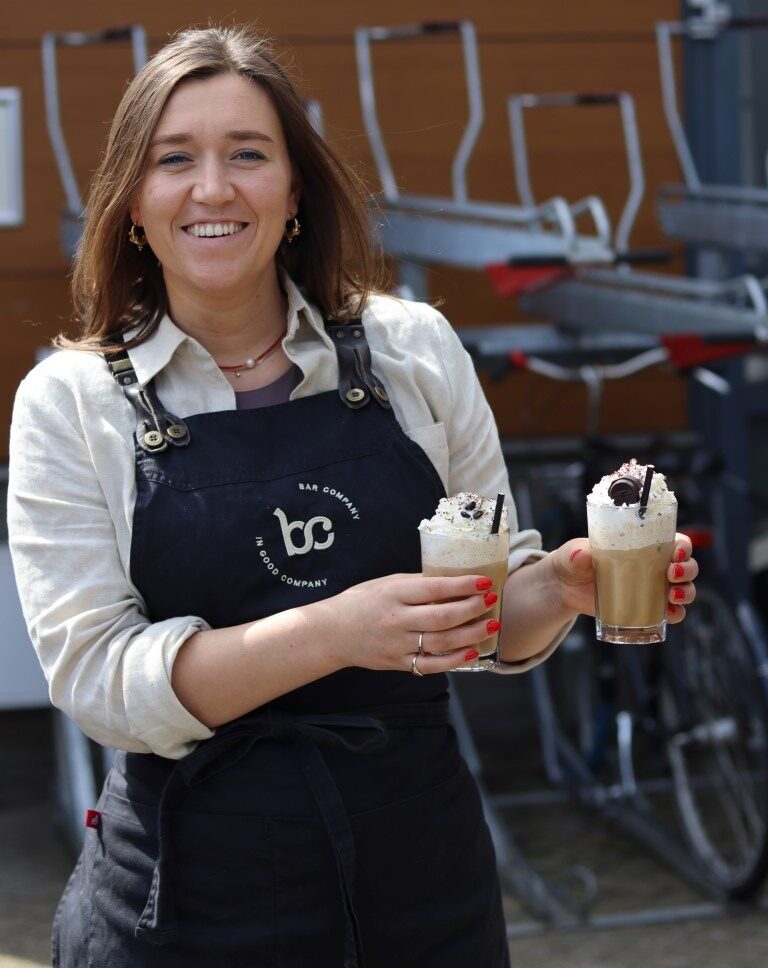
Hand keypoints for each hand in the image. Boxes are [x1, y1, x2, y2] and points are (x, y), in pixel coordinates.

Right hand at [325, 572, 500, 673]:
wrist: (333, 632)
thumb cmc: (361, 601)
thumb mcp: (386, 583)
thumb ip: (417, 583)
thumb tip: (453, 580)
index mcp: (394, 594)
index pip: (434, 588)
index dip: (462, 585)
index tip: (484, 581)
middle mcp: (396, 620)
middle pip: (443, 617)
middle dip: (473, 609)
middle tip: (492, 601)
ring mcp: (398, 644)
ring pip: (442, 642)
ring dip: (471, 634)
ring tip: (492, 625)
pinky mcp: (399, 663)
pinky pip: (432, 665)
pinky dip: (454, 660)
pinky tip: (472, 651)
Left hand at [549, 534, 698, 622]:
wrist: (566, 590)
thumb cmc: (573, 562)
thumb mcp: (572, 554)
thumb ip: (576, 553)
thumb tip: (581, 555)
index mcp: (644, 544)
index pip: (675, 541)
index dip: (683, 545)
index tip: (676, 551)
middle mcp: (655, 565)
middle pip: (687, 566)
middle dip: (688, 570)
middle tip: (672, 574)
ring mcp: (654, 588)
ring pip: (685, 589)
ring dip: (686, 593)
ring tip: (672, 595)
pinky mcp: (647, 608)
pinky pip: (672, 614)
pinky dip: (675, 615)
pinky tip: (668, 614)